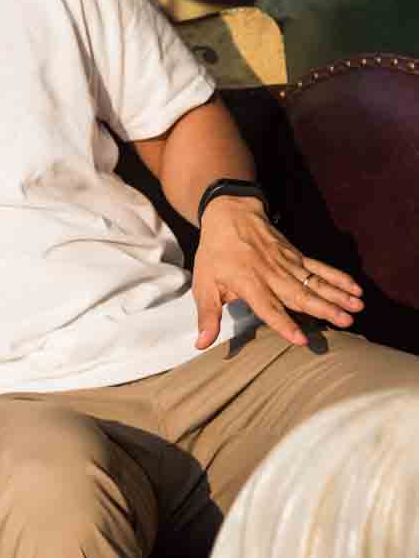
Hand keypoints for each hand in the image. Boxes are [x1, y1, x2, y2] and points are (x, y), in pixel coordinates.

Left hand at [192, 195, 363, 349]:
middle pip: (299, 294)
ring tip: (356, 309)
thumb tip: (201, 344)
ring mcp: (287, 263)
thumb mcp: (203, 284)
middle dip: (323, 309)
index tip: (300, 339)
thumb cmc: (215, 253)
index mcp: (248, 282)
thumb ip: (207, 316)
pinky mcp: (296, 256)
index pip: (268, 307)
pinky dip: (338, 277)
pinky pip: (319, 267)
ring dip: (336, 295)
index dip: (284, 323)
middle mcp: (271, 274)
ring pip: (314, 282)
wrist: (229, 213)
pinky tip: (355, 289)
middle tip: (345, 322)